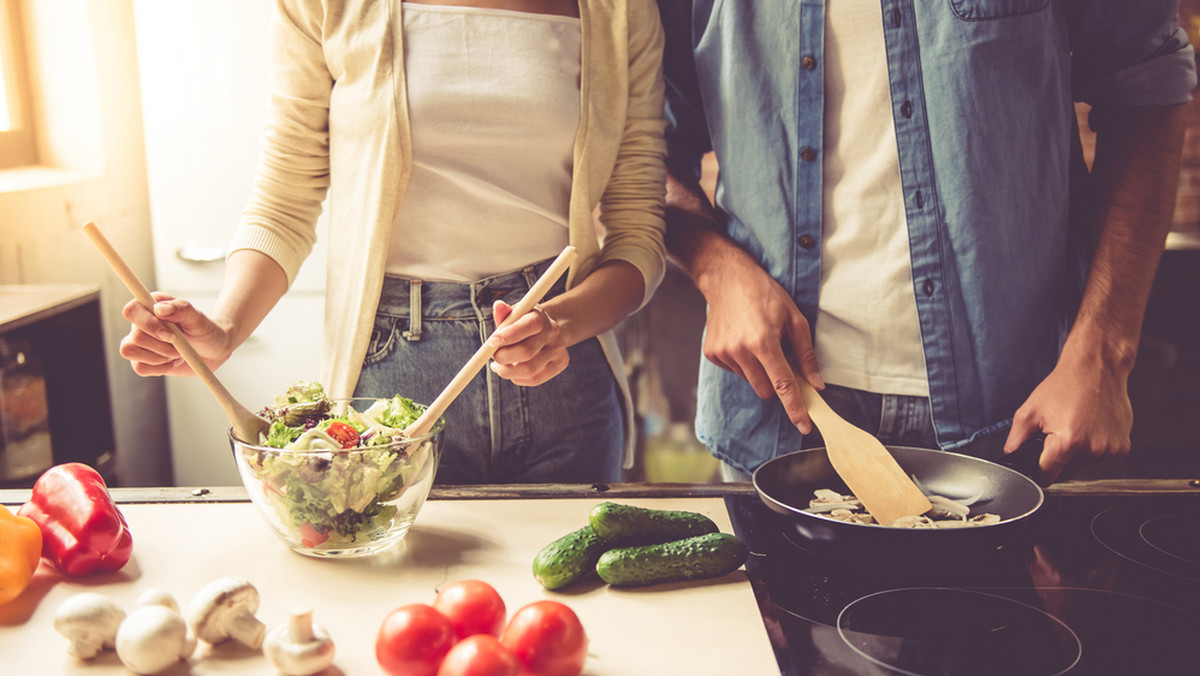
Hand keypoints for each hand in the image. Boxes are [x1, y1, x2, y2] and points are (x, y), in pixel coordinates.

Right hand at [119, 293, 232, 376]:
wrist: (212, 350)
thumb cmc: (205, 330)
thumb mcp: (199, 318)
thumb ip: (181, 309)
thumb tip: (159, 308)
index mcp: (151, 305)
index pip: (131, 311)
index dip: (148, 325)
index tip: (171, 335)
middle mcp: (140, 323)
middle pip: (134, 337)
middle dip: (162, 346)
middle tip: (180, 346)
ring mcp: (139, 342)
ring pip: (130, 352)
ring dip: (159, 357)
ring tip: (177, 353)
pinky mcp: (142, 360)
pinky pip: (139, 368)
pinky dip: (160, 368)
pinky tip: (173, 362)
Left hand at [488, 300, 568, 386]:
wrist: (547, 329)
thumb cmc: (524, 322)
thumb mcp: (515, 314)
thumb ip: (505, 314)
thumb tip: (498, 306)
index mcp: (540, 316)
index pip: (528, 326)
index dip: (507, 336)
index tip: (491, 342)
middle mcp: (553, 332)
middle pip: (526, 352)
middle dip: (503, 357)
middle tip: (493, 357)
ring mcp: (558, 349)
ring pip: (530, 370)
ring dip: (507, 371)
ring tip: (498, 366)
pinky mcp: (561, 363)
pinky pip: (536, 378)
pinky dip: (518, 378)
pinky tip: (512, 372)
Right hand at [697, 249, 823, 433]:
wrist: (727, 279)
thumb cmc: (765, 294)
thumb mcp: (794, 318)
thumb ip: (806, 354)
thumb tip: (816, 383)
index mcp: (763, 342)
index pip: (783, 385)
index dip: (795, 408)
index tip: (804, 426)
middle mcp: (740, 351)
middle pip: (765, 390)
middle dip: (775, 383)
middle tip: (779, 359)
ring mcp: (723, 353)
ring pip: (750, 382)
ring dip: (759, 371)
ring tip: (758, 343)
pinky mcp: (712, 354)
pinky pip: (735, 372)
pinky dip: (744, 363)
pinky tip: (742, 341)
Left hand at [1003, 351, 1132, 483]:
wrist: (1098, 368)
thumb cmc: (1065, 386)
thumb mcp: (1030, 411)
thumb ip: (1016, 440)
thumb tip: (1010, 458)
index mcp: (1068, 442)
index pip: (1047, 477)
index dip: (1038, 472)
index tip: (1037, 465)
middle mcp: (1092, 449)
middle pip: (1066, 470)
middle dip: (1058, 456)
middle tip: (1058, 431)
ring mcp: (1110, 450)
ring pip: (1084, 465)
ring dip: (1077, 452)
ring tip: (1076, 425)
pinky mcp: (1122, 448)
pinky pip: (1101, 458)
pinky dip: (1094, 448)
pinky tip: (1091, 427)